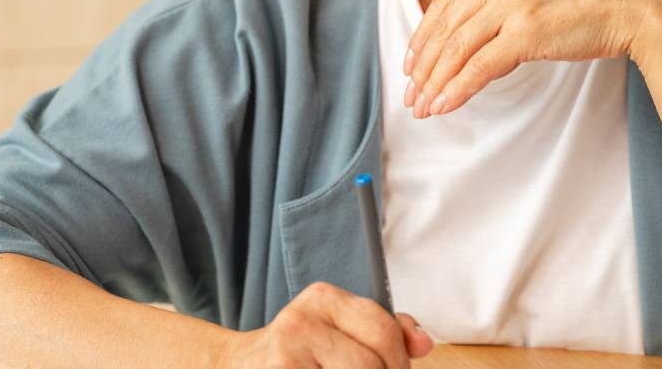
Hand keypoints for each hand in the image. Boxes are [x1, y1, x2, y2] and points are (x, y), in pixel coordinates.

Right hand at [218, 281, 433, 368]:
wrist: (236, 365)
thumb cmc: (299, 353)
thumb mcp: (340, 329)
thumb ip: (386, 331)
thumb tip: (425, 343)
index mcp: (323, 298)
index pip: (384, 330)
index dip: (399, 361)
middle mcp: (300, 320)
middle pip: (370, 366)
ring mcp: (285, 355)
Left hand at [403, 0, 661, 117]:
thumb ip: (499, 4)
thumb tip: (470, 42)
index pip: (442, 6)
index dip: (421, 41)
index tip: (411, 66)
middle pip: (443, 30)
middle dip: (422, 68)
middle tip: (410, 95)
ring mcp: (510, 3)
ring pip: (455, 50)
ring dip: (434, 84)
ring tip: (423, 108)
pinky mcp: (526, 31)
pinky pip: (478, 67)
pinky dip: (456, 90)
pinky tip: (444, 106)